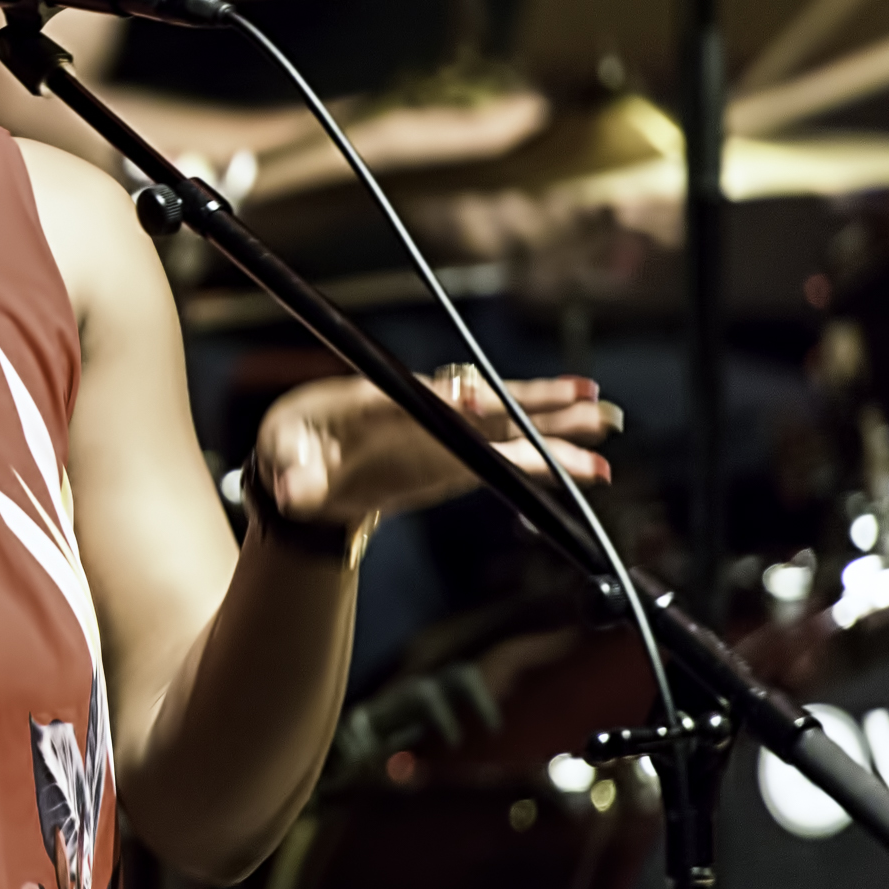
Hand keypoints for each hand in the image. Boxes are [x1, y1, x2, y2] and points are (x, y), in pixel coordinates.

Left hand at [250, 369, 615, 529]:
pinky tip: (588, 468)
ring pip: (504, 427)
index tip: (476, 404)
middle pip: (479, 401)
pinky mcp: (456, 459)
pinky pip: (506, 460)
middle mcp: (420, 408)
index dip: (446, 398)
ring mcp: (443, 433)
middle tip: (582, 396)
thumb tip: (296, 493)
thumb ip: (292, 473)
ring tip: (605, 425)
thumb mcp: (282, 456)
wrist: (308, 466)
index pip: (416, 395)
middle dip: (527, 401)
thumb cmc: (293, 446)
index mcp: (374, 399)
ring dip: (553, 429)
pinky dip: (544, 464)